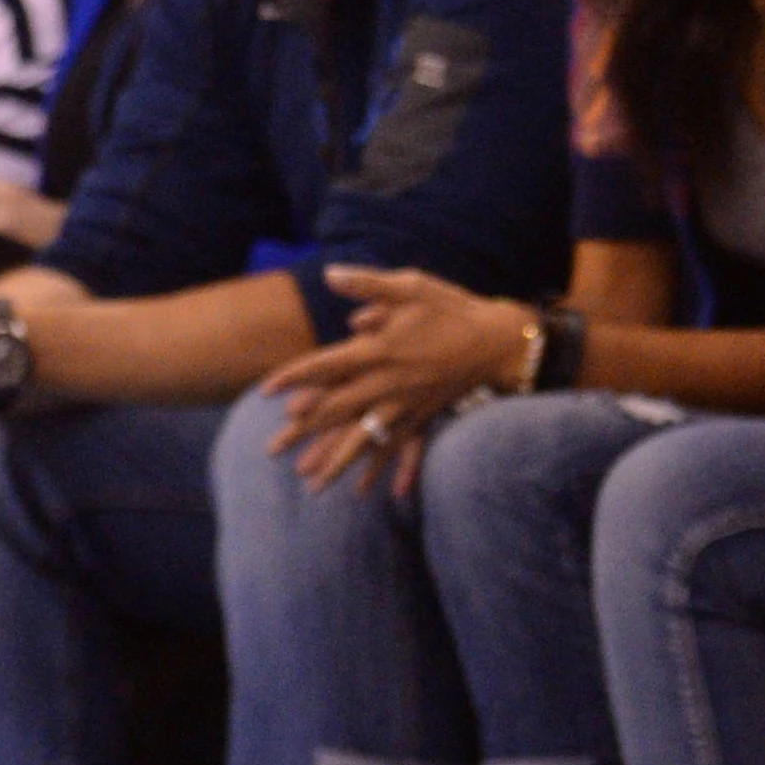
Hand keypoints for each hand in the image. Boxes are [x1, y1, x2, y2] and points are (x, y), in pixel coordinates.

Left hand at [259, 266, 525, 491]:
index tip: (264, 393)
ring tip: (310, 482)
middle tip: (271, 451)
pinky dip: (380, 468)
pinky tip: (366, 490)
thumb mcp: (412, 286)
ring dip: (335, 460)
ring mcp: (407, 404)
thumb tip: (330, 274)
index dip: (293, 378)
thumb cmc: (453, 310)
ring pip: (364, 438)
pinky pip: (396, 447)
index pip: (325, 366)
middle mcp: (388, 383)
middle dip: (302, 432)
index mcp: (379, 351)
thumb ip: (368, 284)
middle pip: (336, 411)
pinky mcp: (423, 415)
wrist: (500, 342)